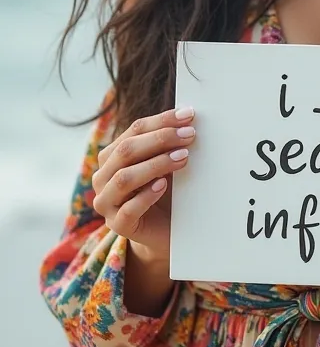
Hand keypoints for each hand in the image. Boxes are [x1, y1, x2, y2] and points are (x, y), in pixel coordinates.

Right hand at [92, 106, 195, 263]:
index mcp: (112, 156)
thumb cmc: (166, 192)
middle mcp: (103, 177)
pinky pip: (129, 209)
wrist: (165, 231)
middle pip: (127, 151)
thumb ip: (169, 144)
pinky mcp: (118, 225)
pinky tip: (163, 186)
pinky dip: (146, 195)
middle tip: (189, 136)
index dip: (162, 120)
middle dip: (160, 139)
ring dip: (156, 164)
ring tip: (183, 158)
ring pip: (125, 178)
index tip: (188, 115)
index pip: (134, 130)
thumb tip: (188, 118)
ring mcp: (107, 203)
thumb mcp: (166, 164)